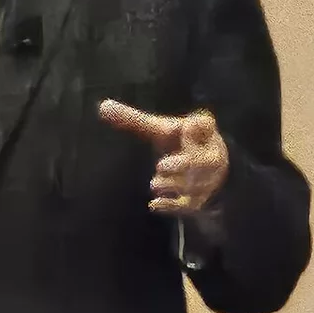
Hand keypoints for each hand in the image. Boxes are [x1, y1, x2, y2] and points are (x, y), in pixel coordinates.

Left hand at [99, 99, 228, 215]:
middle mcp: (210, 153)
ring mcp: (208, 178)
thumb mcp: (159, 129)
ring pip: (197, 185)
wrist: (203, 169)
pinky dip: (173, 205)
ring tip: (154, 184)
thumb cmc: (178, 143)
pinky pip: (191, 204)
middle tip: (161, 166)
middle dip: (185, 164)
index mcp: (201, 131)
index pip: (206, 124)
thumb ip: (135, 120)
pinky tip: (154, 205)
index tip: (186, 125)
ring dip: (175, 185)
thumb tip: (103, 106)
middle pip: (205, 161)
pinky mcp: (201, 198)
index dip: (198, 125)